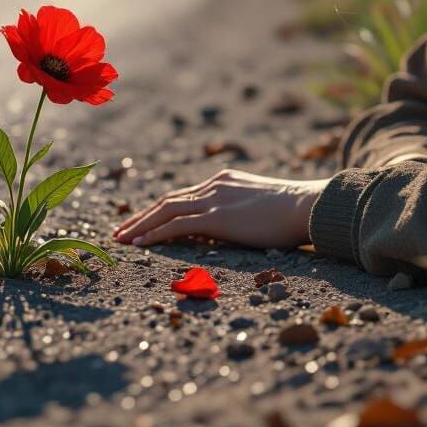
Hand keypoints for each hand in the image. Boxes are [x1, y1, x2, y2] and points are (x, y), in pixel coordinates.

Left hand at [112, 169, 331, 250]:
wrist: (306, 204)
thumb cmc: (293, 212)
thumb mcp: (261, 207)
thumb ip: (242, 212)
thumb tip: (232, 230)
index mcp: (224, 181)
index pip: (184, 196)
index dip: (161, 209)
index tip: (144, 222)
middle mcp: (214, 186)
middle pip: (168, 200)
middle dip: (142, 216)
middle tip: (121, 231)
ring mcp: (214, 200)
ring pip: (165, 210)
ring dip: (140, 225)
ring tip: (121, 240)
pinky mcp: (217, 217)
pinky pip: (176, 225)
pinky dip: (153, 234)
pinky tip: (139, 245)